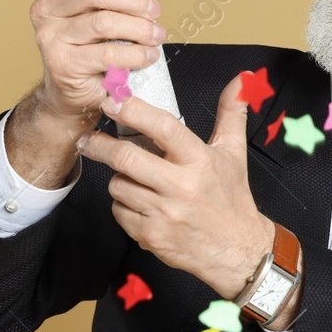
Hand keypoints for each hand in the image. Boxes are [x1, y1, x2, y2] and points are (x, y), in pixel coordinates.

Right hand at [28, 0, 166, 125]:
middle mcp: (45, 10)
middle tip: (154, 11)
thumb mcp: (92, 14)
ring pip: (105, 23)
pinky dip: (136, 55)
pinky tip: (146, 56)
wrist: (70, 92)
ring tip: (156, 36)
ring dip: (140, 29)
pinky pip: (109, 54)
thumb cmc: (89, 46)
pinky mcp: (63, 65)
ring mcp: (50, 38)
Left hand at [76, 70, 275, 299]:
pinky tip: (139, 203)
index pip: (163, 127)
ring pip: (118, 185)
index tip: (114, 101)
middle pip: (127, 158)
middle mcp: (182, 187)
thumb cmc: (231, 200)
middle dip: (101, 145)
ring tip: (131, 177)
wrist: (237, 251)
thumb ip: (231, 113)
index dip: (134, 111)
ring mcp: (164, 214)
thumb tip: (241, 80)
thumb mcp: (234, 153)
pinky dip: (122, 205)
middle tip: (90, 139)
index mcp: (200, 161)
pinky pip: (119, 211)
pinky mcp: (151, 236)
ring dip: (118, 178)